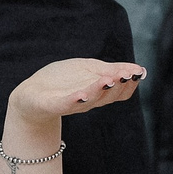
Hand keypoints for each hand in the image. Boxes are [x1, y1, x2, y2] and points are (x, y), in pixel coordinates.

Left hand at [6, 58, 146, 122]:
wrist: (32, 93)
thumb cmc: (63, 81)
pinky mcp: (53, 104)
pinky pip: (66, 104)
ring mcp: (72, 104)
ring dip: (100, 90)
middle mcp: (89, 101)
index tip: (138, 73)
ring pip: (90, 100)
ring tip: (109, 79)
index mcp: (99, 93)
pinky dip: (75, 99)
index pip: (120, 92)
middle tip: (127, 75)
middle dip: (118, 86)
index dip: (130, 83)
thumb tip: (140, 69)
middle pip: (108, 96)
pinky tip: (82, 93)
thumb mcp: (90, 69)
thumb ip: (112, 69)